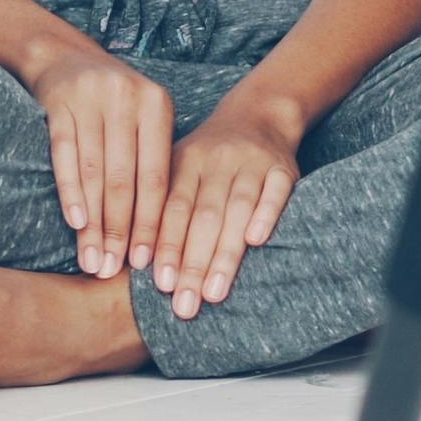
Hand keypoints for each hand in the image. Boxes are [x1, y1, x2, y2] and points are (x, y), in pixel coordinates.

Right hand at [20, 38, 169, 278]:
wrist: (64, 57)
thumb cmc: (114, 103)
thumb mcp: (143, 119)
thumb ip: (152, 163)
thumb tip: (160, 236)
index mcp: (158, 105)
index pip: (157, 176)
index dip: (151, 222)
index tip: (144, 261)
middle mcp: (128, 98)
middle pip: (125, 179)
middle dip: (120, 230)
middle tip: (113, 270)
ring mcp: (92, 98)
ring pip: (94, 174)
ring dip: (94, 223)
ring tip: (92, 259)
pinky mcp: (59, 103)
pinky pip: (65, 156)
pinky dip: (70, 192)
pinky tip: (76, 223)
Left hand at [157, 90, 303, 317]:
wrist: (258, 115)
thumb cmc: (209, 157)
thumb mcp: (180, 168)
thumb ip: (161, 208)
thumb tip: (136, 262)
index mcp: (186, 161)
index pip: (173, 208)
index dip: (166, 245)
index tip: (160, 284)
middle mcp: (216, 160)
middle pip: (203, 215)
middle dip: (192, 263)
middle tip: (184, 305)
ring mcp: (251, 162)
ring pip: (237, 208)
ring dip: (225, 253)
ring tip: (214, 293)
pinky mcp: (284, 167)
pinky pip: (276, 191)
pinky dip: (266, 214)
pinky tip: (256, 241)